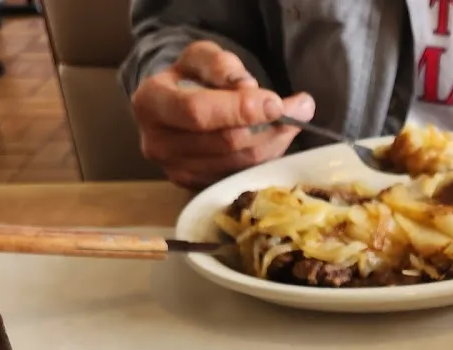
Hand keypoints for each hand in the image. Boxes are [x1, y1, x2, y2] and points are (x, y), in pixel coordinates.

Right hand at [131, 41, 314, 188]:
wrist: (174, 110)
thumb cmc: (188, 79)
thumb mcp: (200, 57)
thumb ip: (221, 65)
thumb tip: (249, 88)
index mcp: (151, 104)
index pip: (198, 113)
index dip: (240, 109)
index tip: (276, 103)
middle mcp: (158, 145)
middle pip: (225, 143)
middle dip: (268, 126)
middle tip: (301, 108)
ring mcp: (177, 173)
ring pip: (239, 164)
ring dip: (274, 143)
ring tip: (295, 119)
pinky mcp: (198, 189)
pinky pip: (241, 177)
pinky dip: (266, 158)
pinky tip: (278, 139)